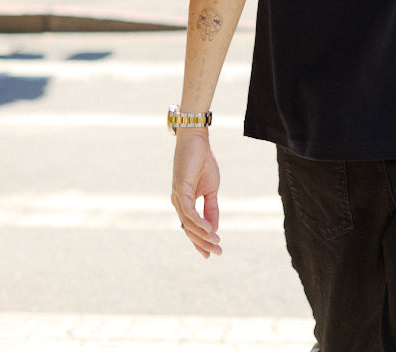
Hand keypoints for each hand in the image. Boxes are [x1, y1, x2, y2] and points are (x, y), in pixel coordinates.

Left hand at [171, 130, 221, 257]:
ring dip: (203, 235)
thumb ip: (211, 208)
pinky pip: (189, 211)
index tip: (210, 255)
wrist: (197, 140)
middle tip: (217, 252)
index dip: (199, 242)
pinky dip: (198, 221)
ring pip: (189, 223)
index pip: (191, 227)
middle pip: (189, 229)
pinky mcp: (180, 189)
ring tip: (216, 242)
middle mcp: (179, 202)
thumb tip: (214, 228)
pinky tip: (209, 229)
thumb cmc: (203, 162)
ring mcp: (178, 196)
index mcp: (185, 202)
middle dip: (203, 242)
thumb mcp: (212, 189)